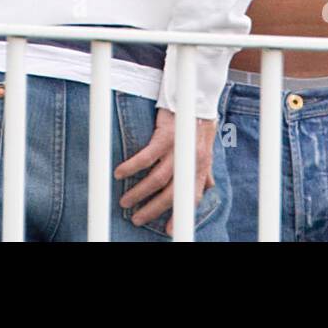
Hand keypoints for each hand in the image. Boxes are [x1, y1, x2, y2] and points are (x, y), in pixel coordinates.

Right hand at [113, 109, 215, 232]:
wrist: (195, 98)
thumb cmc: (198, 125)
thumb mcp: (205, 149)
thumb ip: (205, 170)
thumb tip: (207, 187)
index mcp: (200, 167)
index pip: (191, 197)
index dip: (180, 215)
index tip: (167, 229)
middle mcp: (191, 161)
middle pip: (171, 193)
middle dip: (153, 209)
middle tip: (137, 218)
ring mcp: (179, 149)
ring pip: (157, 179)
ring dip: (139, 192)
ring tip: (125, 201)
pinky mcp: (166, 135)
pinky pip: (146, 157)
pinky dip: (132, 166)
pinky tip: (120, 173)